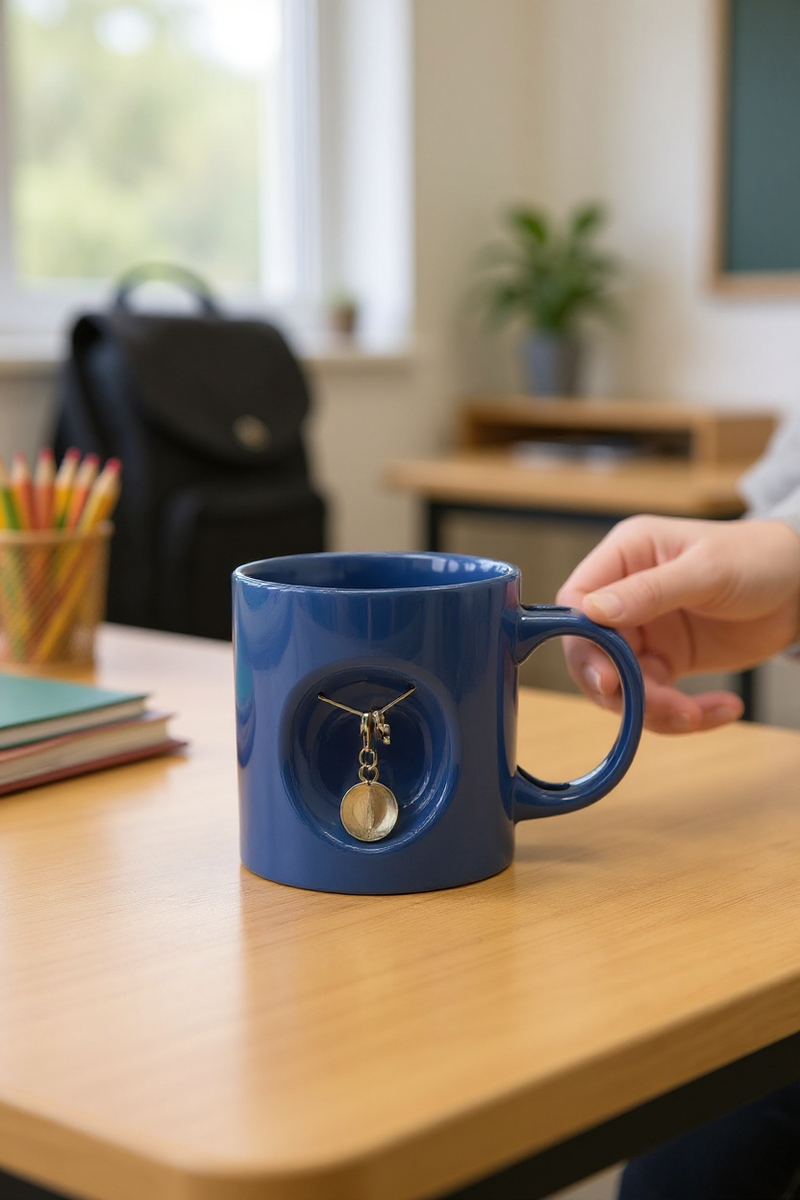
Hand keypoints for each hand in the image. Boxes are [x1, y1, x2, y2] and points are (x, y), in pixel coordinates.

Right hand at [556, 515, 799, 733]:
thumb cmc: (757, 558)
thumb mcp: (707, 570)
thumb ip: (650, 590)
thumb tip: (592, 610)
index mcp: (625, 556)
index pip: (576, 601)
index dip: (581, 642)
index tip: (606, 678)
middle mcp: (624, 596)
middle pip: (591, 652)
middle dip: (621, 688)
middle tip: (656, 708)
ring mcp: (644, 631)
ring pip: (622, 685)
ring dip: (654, 710)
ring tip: (697, 715)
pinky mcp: (666, 661)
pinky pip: (656, 699)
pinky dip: (684, 715)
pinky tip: (721, 709)